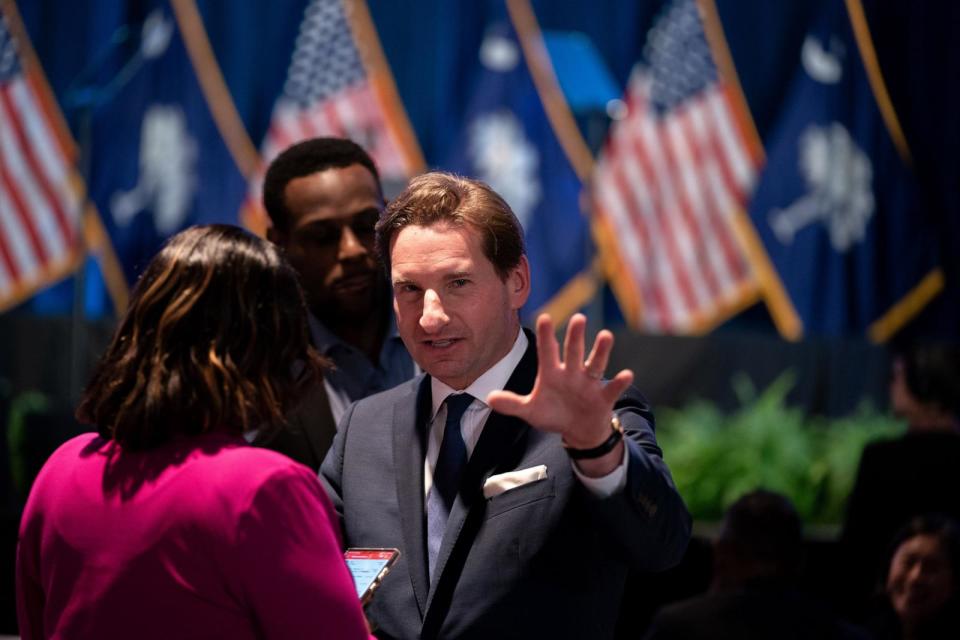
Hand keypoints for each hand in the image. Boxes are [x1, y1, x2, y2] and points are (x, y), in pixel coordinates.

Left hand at [486, 313, 633, 449]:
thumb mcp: (531, 410)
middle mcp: (572, 373)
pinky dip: (619, 382)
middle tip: (578, 318)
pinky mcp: (603, 397)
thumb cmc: (554, 414)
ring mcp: (589, 384)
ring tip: (606, 336)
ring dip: (601, 351)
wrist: (579, 431)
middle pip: (573, 352)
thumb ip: (512, 404)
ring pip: (595, 364)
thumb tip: (489, 398)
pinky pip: (612, 388)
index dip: (545, 336)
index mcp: (552, 373)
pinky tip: (627, 374)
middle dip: (575, 336)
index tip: (544, 317)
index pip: (547, 351)